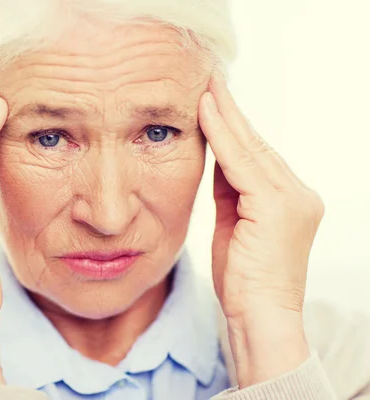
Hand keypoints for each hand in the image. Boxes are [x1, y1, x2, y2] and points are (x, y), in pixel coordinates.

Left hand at [198, 72, 324, 386]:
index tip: (211, 102)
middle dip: (230, 113)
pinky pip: (242, 162)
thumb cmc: (243, 280)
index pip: (254, 155)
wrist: (258, 317)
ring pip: (250, 147)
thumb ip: (230, 193)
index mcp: (287, 200)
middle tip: (209, 81)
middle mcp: (297, 193)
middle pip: (255, 144)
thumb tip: (217, 161)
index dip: (232, 128)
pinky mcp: (277, 205)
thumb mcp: (232, 228)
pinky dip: (222, 136)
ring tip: (205, 88)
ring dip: (225, 116)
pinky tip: (207, 112)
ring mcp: (291, 198)